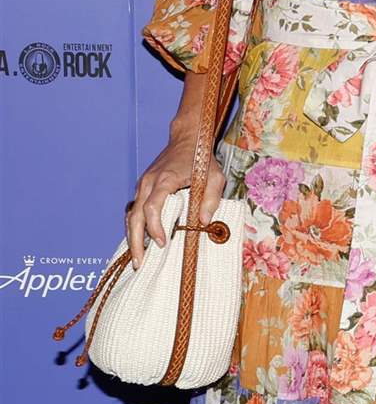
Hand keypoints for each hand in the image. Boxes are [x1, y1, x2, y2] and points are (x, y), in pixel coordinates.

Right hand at [127, 131, 224, 269]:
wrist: (188, 139)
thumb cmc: (202, 159)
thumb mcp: (215, 177)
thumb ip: (211, 199)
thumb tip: (203, 222)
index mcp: (164, 180)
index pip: (152, 207)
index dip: (155, 227)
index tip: (162, 243)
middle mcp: (148, 183)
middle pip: (135, 216)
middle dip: (135, 241)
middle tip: (139, 263)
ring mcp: (143, 185)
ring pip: (131, 215)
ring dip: (132, 237)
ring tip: (137, 259)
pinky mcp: (144, 188)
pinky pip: (134, 211)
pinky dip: (135, 228)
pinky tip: (140, 243)